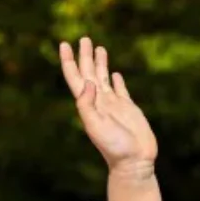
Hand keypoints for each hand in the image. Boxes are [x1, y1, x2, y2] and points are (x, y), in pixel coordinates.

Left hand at [59, 37, 157, 173]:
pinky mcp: (128, 108)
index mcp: (88, 104)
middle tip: (83, 38)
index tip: (64, 44)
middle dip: (85, 56)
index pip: (76, 78)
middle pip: (89, 73)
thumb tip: (87, 83)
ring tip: (98, 47)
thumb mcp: (96, 127)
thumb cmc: (114, 147)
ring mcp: (113, 104)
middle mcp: (99, 101)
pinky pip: (120, 90)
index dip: (69, 61)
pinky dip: (116, 80)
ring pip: (104, 78)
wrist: (134, 162)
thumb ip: (88, 105)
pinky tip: (114, 73)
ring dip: (100, 63)